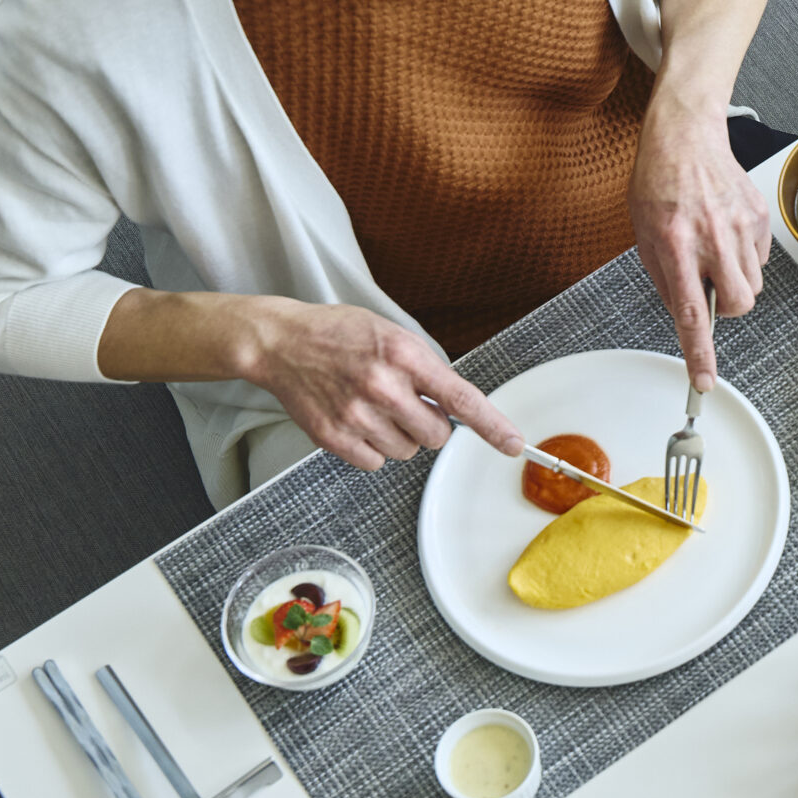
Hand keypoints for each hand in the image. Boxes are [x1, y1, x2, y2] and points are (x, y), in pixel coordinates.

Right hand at [239, 299, 520, 470]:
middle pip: (436, 435)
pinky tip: (356, 421)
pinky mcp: (333, 436)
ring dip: (399, 436)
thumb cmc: (340, 335)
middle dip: (428, 424)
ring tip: (374, 408)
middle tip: (405, 403)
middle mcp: (383, 386)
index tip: (514, 445)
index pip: (461, 399)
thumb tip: (454, 407)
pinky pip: (375, 463)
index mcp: (405, 355)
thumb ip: (426, 369)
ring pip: (407, 452)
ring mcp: (356, 414)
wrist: (282, 342)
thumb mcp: (393, 336)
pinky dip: (372, 449)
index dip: (492, 426)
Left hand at [629, 98, 770, 389]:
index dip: (699, 354)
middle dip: (727, 308)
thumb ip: (666, 278)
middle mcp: (712, 237)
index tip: (704, 382)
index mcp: (675, 244)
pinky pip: (761, 258)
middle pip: (738, 305)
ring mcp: (741, 226)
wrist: (685, 136)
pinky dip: (745, 256)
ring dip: (734, 280)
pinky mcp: (760, 216)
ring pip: (752, 285)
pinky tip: (726, 231)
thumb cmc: (658, 182)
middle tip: (709, 288)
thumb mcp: (644, 234)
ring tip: (714, 249)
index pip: (692, 313)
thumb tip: (687, 314)